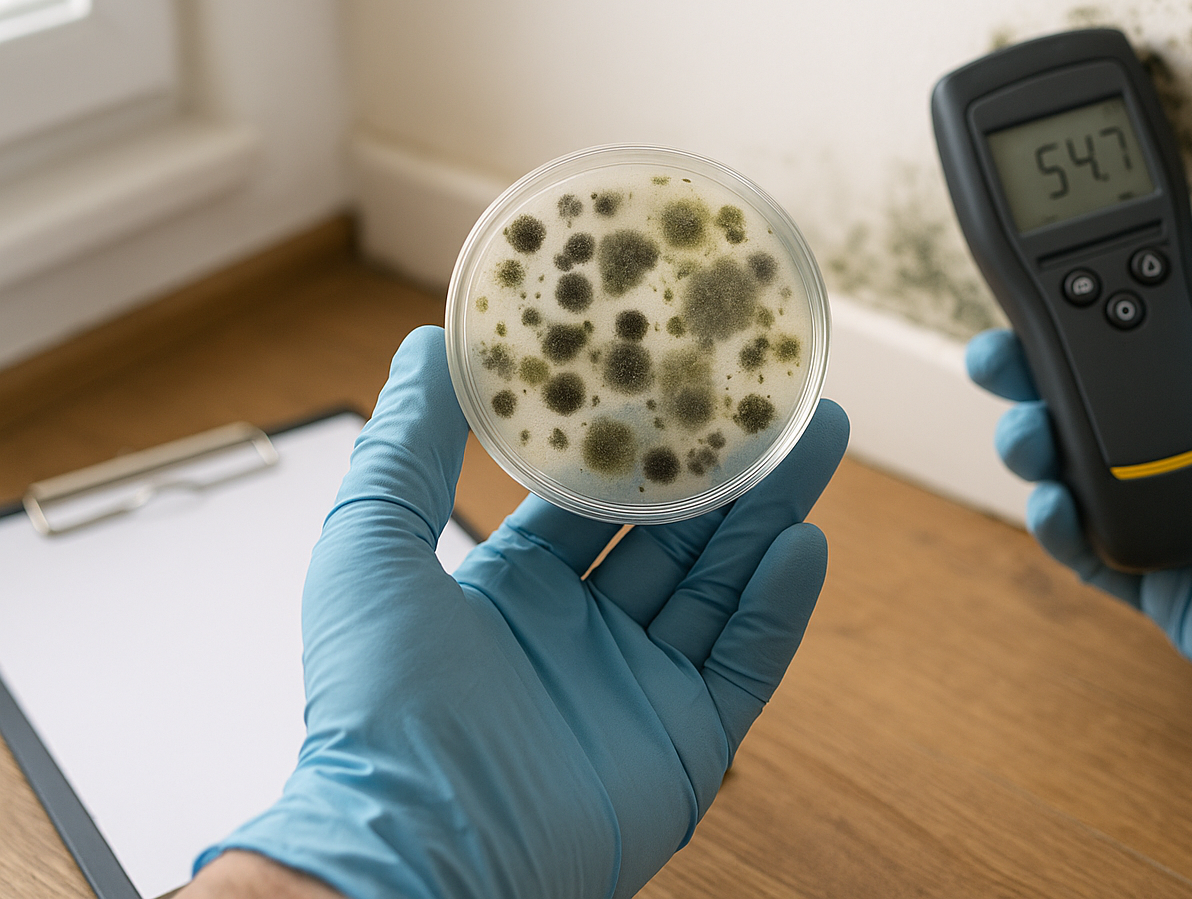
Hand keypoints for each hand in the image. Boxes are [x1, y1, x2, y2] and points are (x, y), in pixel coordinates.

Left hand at [191, 326, 848, 897]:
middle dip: (729, 466)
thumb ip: (406, 447)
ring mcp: (639, 689)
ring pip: (721, 585)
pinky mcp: (685, 744)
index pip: (595, 500)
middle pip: (676, 533)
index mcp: (512, 591)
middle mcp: (581, 636)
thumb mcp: (371, 547)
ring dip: (771, 514)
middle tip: (781, 396)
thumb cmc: (377, 708)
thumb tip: (426, 347)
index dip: (642, 440)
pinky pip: (744, 663)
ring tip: (818, 439)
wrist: (415, 847)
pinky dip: (778, 607)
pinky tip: (804, 545)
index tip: (679, 376)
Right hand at [966, 212, 1191, 802]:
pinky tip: (1052, 504)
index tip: (1031, 292)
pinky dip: (1056, 527)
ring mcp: (1181, 514)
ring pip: (1075, 470)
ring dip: (1034, 447)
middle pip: (1089, 398)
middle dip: (1031, 375)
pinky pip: (1087, 551)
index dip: (1077, 309)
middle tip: (995, 360)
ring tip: (1026, 437)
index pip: (1134, 333)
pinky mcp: (1164, 584)